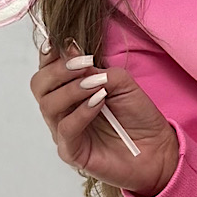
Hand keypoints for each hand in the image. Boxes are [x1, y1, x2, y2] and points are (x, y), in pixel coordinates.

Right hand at [31, 39, 179, 196]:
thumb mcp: (122, 83)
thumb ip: (100, 72)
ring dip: (72, 89)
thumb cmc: (138, 116)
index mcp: (69, 90)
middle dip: (58, 70)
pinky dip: (81, 112)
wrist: (157, 149)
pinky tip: (98, 103)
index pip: (47, 68)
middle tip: (84, 64)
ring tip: (96, 85)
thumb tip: (81, 66)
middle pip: (39, 85)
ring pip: (48, 105)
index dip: (53, 53)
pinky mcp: (72, 152)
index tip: (71, 44)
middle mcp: (62, 110)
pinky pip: (66, 129)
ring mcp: (64, 131)